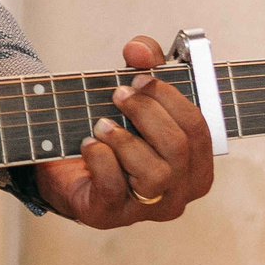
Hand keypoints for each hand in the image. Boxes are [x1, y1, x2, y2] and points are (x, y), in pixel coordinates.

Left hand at [32, 35, 214, 227]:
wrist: (66, 166)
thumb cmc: (114, 130)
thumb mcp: (135, 91)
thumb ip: (145, 62)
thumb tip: (139, 49)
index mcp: (196, 163)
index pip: (198, 128)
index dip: (169, 97)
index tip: (140, 77)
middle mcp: (180, 191)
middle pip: (178, 148)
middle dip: (146, 113)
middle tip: (118, 94)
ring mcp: (148, 210)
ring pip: (154, 173)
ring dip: (124, 139)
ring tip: (101, 123)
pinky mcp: (110, 215)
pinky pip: (114, 188)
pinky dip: (99, 158)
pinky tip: (88, 144)